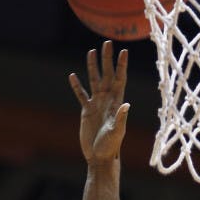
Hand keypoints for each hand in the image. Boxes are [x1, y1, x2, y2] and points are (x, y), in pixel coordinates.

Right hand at [69, 40, 129, 163]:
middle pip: (107, 75)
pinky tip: (72, 75)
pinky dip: (77, 85)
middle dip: (107, 59)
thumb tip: (126, 105)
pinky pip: (81, 94)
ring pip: (94, 81)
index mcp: (116, 102)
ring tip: (91, 52)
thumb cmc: (111, 146)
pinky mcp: (87, 111)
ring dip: (93, 67)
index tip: (124, 51)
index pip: (120, 79)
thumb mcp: (117, 132)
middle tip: (107, 43)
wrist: (99, 157)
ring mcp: (97, 104)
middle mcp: (107, 100)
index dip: (121, 66)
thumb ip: (121, 118)